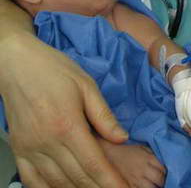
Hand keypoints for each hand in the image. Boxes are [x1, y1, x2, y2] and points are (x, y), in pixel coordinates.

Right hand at [0, 32, 128, 186]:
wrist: (17, 64)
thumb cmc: (54, 69)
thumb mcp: (86, 84)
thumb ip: (104, 115)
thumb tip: (122, 138)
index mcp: (68, 125)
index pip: (94, 163)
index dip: (111, 181)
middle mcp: (47, 142)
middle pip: (77, 177)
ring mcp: (30, 149)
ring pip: (56, 183)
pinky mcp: (18, 150)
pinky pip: (32, 181)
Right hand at [99, 141, 165, 187]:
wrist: (106, 153)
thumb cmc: (124, 150)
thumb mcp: (140, 146)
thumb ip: (152, 153)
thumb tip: (164, 158)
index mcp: (148, 159)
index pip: (164, 169)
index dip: (167, 172)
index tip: (167, 173)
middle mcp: (143, 170)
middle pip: (160, 180)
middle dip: (163, 181)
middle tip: (163, 181)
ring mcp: (136, 181)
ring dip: (156, 187)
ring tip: (155, 185)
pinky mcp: (129, 187)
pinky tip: (145, 186)